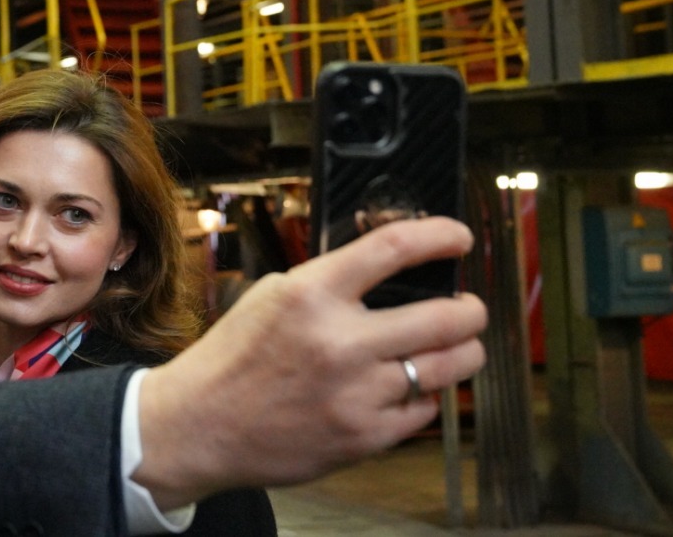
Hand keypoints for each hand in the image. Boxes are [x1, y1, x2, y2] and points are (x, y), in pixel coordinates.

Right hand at [135, 216, 486, 506]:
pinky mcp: (365, 436)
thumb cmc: (234, 357)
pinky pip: (423, 410)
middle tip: (470, 308)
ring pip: (448, 366)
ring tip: (460, 346)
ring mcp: (357, 393)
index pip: (393, 248)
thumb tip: (387, 269)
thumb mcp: (270, 295)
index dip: (439, 236)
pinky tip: (411, 387)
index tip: (460, 236)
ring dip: (464, 352)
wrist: (202, 425)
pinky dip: (424, 395)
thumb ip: (326, 282)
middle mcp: (340, 341)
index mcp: (311, 293)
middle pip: (446, 316)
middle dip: (471, 310)